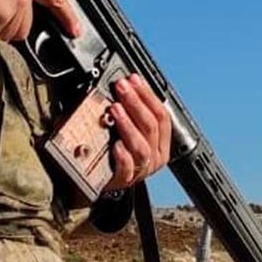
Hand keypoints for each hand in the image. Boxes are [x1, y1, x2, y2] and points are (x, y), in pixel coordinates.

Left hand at [105, 73, 171, 189]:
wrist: (99, 182)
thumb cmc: (115, 154)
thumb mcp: (130, 132)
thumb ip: (132, 113)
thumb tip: (126, 85)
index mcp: (161, 143)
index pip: (161, 115)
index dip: (148, 95)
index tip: (134, 79)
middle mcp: (155, 157)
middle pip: (151, 127)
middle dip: (136, 102)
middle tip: (122, 86)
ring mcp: (141, 169)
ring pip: (141, 146)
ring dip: (128, 124)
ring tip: (115, 108)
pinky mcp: (124, 180)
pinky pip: (127, 168)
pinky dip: (123, 155)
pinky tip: (115, 143)